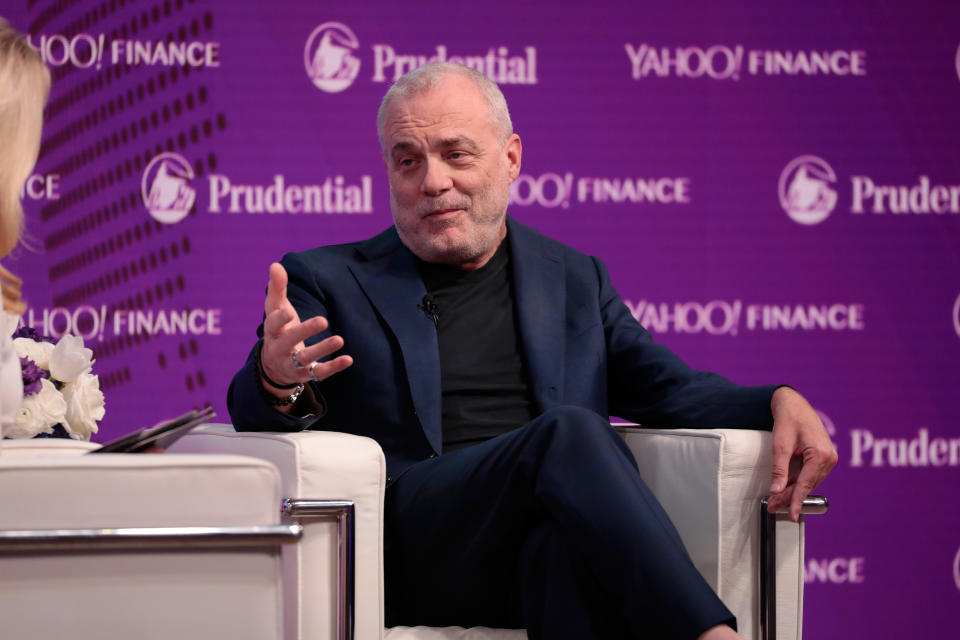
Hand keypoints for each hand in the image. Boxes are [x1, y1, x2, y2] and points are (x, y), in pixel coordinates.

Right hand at [260, 263, 352, 393]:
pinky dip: (334, 366)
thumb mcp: (276, 309)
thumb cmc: (279, 328)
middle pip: (289, 341)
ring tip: (340, 339)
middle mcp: (280, 348)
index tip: (288, 311)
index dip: (280, 318)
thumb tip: (275, 265)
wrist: (274, 366)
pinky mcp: (306, 374)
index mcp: (272, 331)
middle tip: (323, 320)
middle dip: (304, 331)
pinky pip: (320, 373)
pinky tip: (349, 359)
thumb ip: (277, 288)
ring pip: (306, 358)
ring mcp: (293, 363)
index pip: (273, 324)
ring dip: (322, 349)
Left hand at [767, 387, 836, 521]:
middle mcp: (829, 458)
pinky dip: (798, 483)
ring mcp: (828, 458)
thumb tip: (776, 491)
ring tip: (775, 502)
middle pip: (808, 485)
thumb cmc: (788, 420)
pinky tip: (785, 489)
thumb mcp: (780, 445)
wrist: (794, 404)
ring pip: (809, 482)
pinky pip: (810, 475)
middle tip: (772, 507)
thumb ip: (779, 470)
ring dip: (793, 492)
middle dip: (790, 497)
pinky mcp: (823, 458)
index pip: (807, 484)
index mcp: (821, 454)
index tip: (791, 515)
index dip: (796, 501)